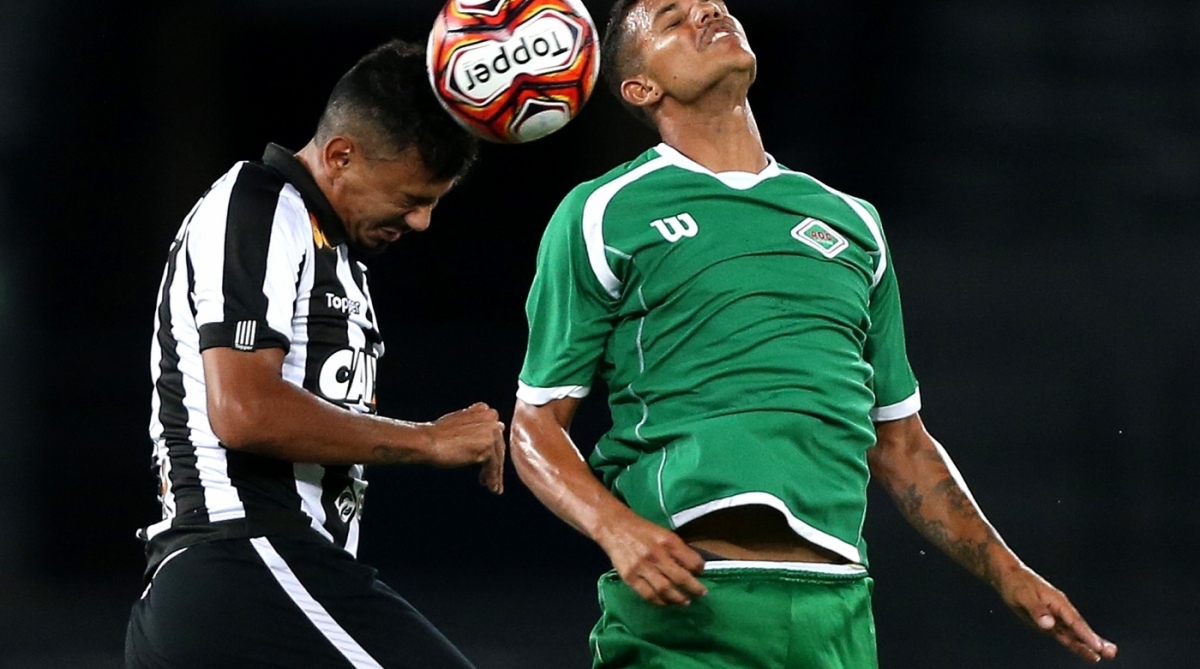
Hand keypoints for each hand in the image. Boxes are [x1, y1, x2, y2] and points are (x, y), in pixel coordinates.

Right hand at [425, 403, 505, 493]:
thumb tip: (485, 436)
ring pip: (498, 456)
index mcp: (483, 410)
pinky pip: (494, 464)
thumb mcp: (458, 423)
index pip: (495, 433)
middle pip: (498, 445)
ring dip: (495, 473)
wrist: (427, 441)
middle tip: (492, 478)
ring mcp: (490, 431)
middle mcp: (490, 418)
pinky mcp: (487, 446)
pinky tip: (490, 485)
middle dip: (495, 463)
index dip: (492, 449)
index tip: (489, 461)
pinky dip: (492, 476)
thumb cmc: (436, 436)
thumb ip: (474, 426)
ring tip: (491, 485)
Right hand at [595, 510, 707, 605]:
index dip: (699, 569)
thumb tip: (692, 566)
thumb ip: (676, 548)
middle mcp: (656, 555)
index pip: (691, 560)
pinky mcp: (629, 577)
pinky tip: (665, 602)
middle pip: (680, 578)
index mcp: (668, 541)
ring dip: (678, 598)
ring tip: (685, 601)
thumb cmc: (642, 529)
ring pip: (665, 589)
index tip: (701, 573)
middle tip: (701, 594)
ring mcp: (642, 567)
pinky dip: (659, 601)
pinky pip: (647, 594)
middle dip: (694, 588)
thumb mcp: (663, 532)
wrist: (614, 527)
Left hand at [999, 566, 1117, 661]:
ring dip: (1087, 644)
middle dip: (1094, 640)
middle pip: (1079, 628)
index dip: (1085, 635)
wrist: (1008, 576)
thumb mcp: (1023, 595)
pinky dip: (1075, 643)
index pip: (1074, 621)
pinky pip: (1064, 634)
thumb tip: (1048, 623)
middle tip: (1111, 652)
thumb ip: (1036, 610)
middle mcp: (1060, 610)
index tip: (1097, 646)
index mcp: (1057, 601)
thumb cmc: (1016, 584)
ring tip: (1104, 654)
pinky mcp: (1048, 623)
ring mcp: (1055, 616)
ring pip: (1074, 633)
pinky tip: (1086, 651)